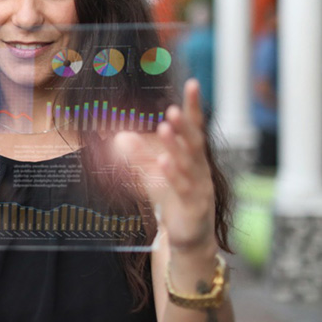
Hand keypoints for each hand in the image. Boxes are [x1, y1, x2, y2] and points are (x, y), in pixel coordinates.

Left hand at [112, 79, 216, 253]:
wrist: (188, 238)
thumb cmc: (173, 201)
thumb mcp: (153, 175)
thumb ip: (139, 156)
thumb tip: (120, 137)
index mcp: (194, 158)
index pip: (196, 127)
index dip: (194, 106)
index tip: (193, 83)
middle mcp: (201, 169)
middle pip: (195, 142)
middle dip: (185, 124)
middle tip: (173, 108)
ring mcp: (200, 187)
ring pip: (190, 163)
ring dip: (177, 144)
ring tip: (166, 126)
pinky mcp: (194, 205)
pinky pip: (183, 187)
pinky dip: (173, 173)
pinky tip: (163, 161)